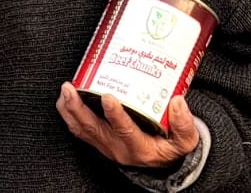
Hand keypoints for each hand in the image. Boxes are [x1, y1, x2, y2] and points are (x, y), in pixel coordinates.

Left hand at [55, 83, 199, 168]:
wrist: (160, 162)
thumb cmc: (170, 148)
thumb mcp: (185, 141)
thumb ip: (184, 124)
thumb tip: (177, 102)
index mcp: (139, 148)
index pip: (124, 131)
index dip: (115, 115)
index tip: (108, 97)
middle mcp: (117, 148)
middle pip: (93, 128)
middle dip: (78, 108)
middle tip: (70, 88)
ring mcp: (104, 145)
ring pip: (81, 128)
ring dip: (69, 109)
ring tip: (65, 89)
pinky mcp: (97, 140)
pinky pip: (78, 129)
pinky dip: (69, 113)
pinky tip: (65, 98)